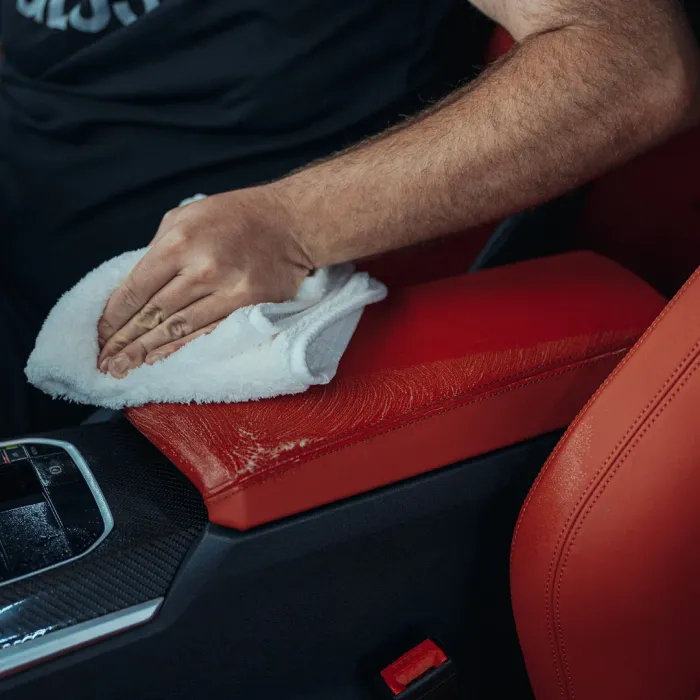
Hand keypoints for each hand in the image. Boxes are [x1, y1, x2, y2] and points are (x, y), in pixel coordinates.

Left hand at [97, 187, 311, 377]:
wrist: (292, 223)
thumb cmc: (237, 216)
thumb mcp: (188, 216)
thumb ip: (159, 248)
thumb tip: (134, 287)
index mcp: (180, 241)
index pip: (136, 288)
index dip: (114, 317)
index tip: (100, 335)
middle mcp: (202, 267)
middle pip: (153, 313)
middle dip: (124, 341)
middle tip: (105, 362)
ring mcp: (228, 290)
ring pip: (177, 329)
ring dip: (146, 352)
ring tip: (123, 368)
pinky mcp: (249, 307)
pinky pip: (207, 334)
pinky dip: (180, 350)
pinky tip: (159, 360)